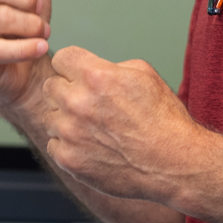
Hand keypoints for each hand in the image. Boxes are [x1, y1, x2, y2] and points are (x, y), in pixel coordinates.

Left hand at [41, 45, 204, 203]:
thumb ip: (109, 67)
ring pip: (50, 117)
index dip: (72, 66)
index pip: (61, 58)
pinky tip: (90, 147)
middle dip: (66, 91)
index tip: (78, 75)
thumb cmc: (163, 118)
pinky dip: (68, 146)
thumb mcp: (143, 73)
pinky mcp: (69, 159)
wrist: (173, 163)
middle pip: (50, 87)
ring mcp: (70, 133)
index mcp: (95, 76)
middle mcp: (77, 102)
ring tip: (93, 128)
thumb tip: (91, 68)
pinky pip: (53, 144)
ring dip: (66, 120)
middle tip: (87, 103)